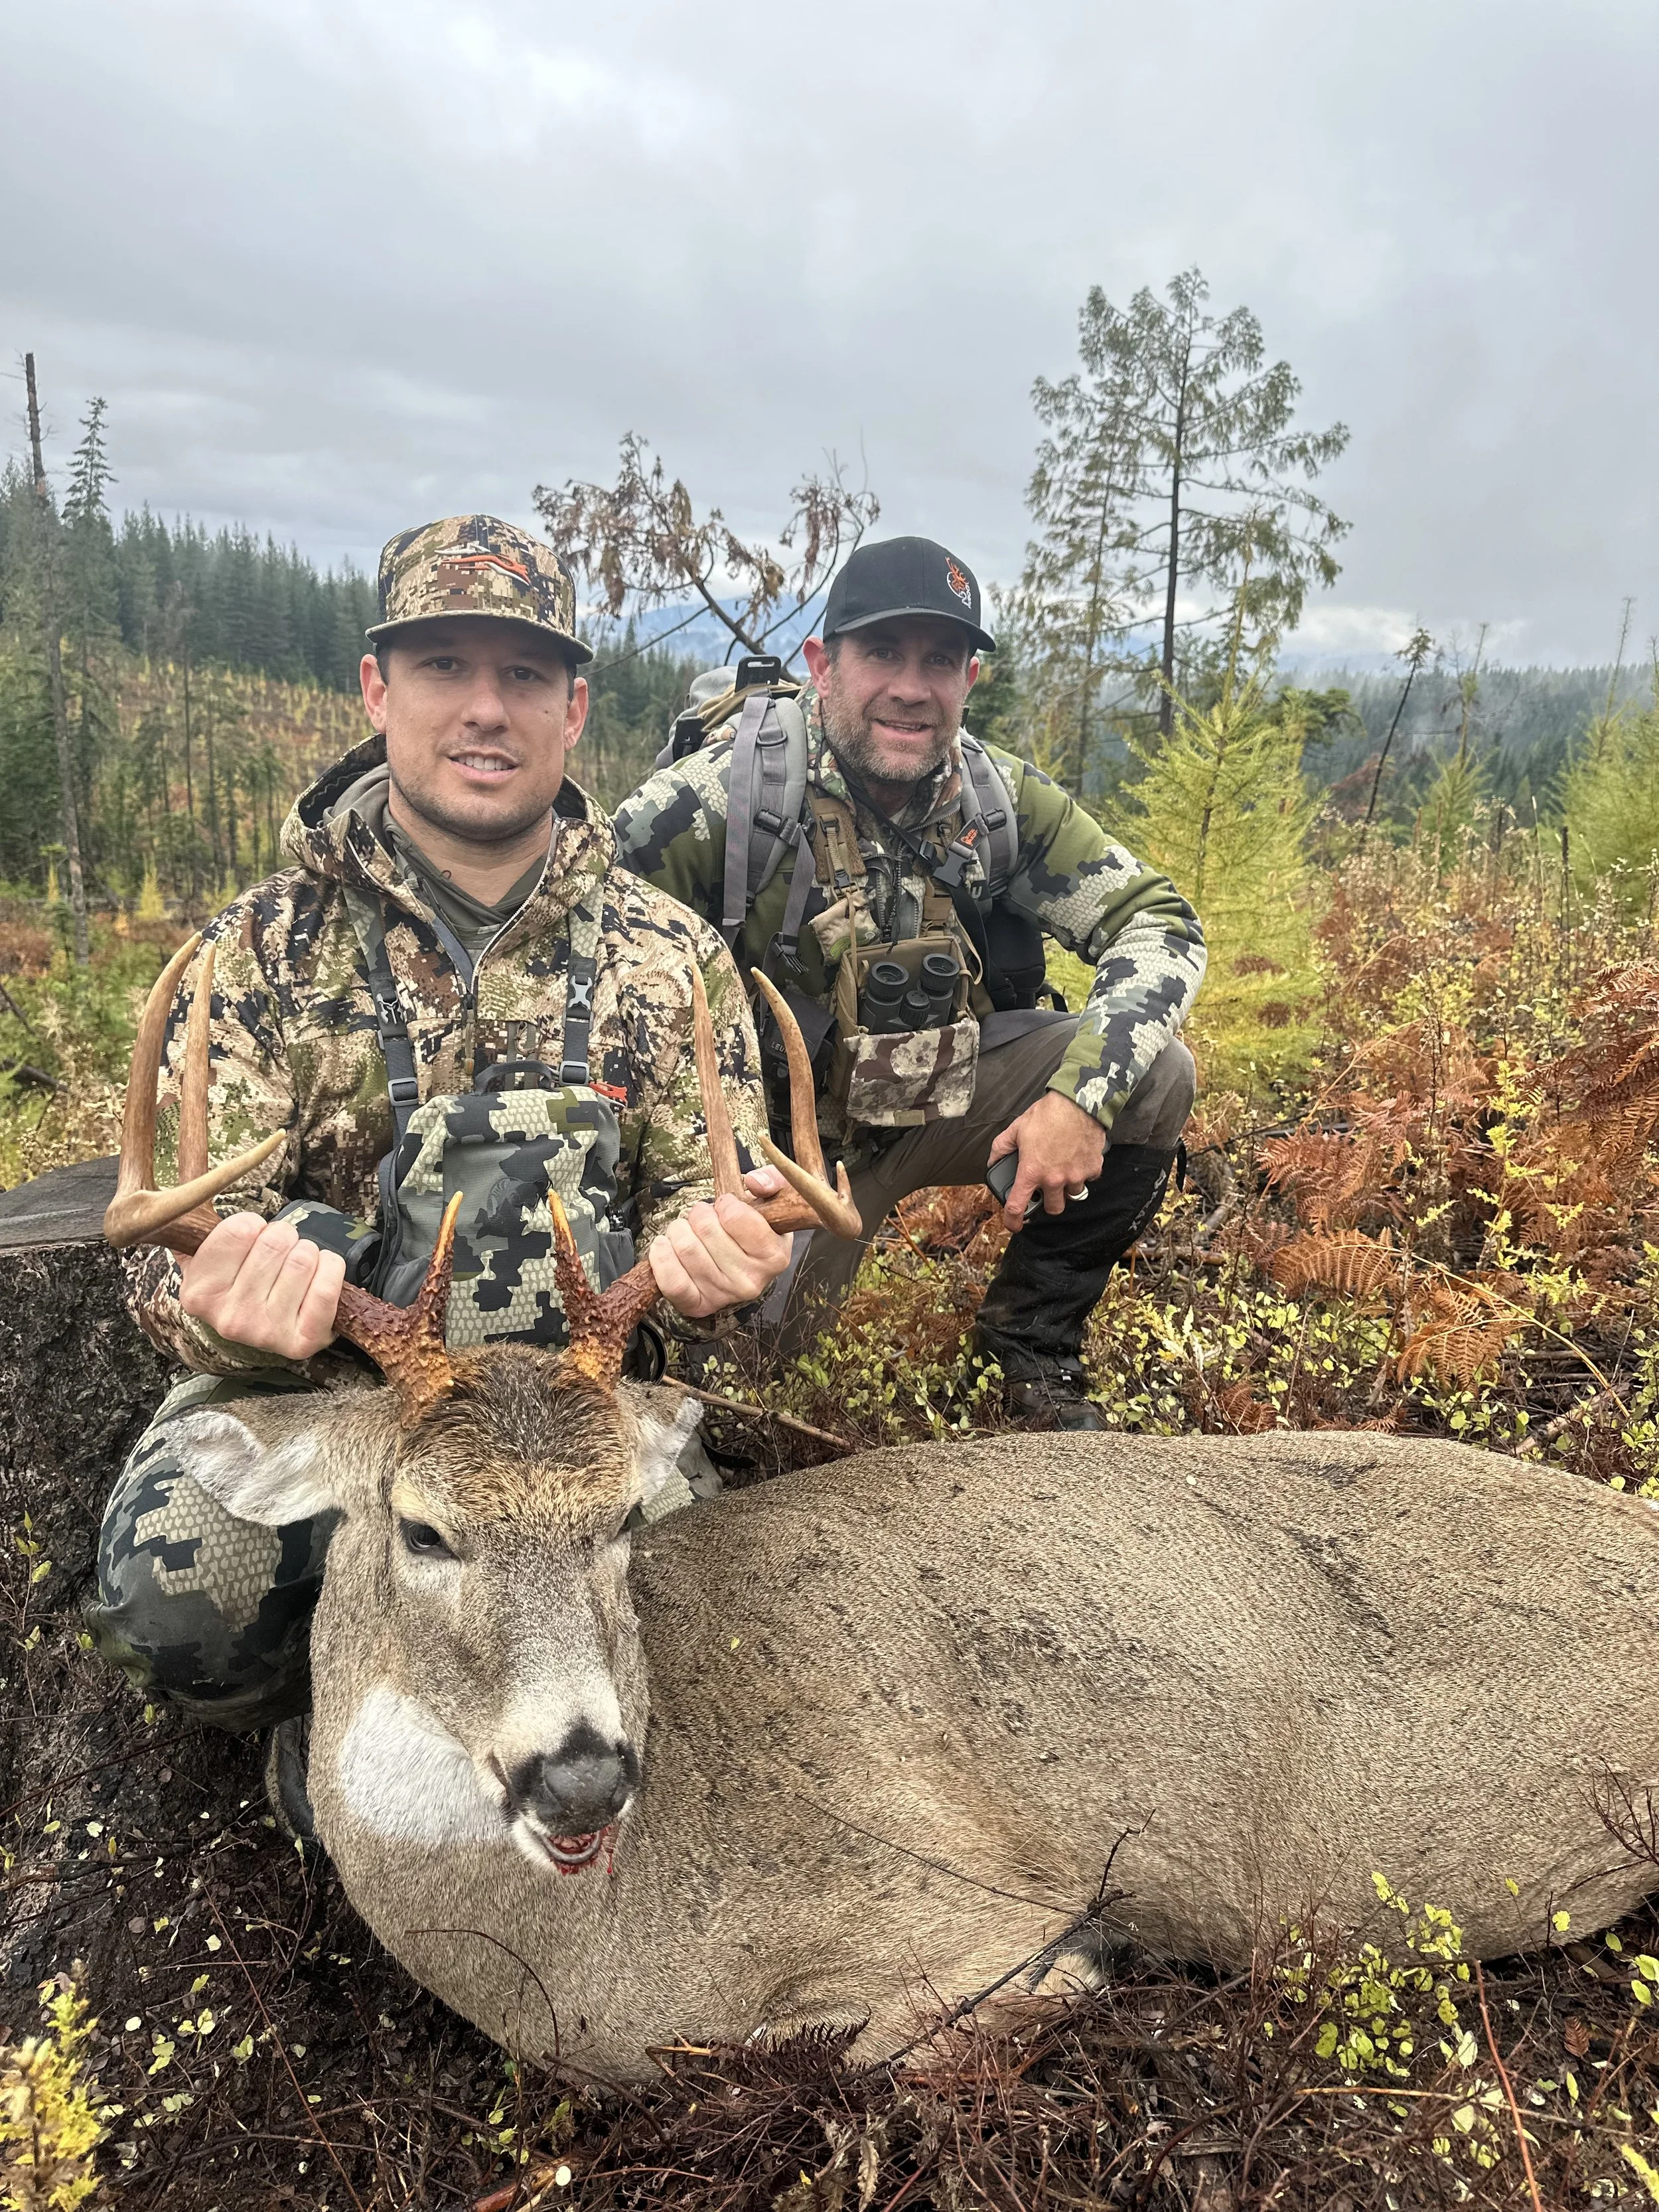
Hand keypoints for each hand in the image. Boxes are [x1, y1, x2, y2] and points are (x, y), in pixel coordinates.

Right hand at [179, 1212, 345, 1360]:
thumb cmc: (236, 1279)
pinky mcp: (302, 1342)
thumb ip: (190, 1218)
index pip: (241, 1228)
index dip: (253, 1225)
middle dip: (283, 1237)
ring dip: (307, 1252)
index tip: (249, 1241)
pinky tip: (318, 1276)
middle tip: (276, 1257)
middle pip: (277, 1240)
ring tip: (293, 1269)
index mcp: (197, 1292)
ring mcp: (265, 1333)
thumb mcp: (204, 1251)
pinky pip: (330, 1283)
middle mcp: (227, 1317)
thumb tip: (177, 1171)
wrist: (260, 1328)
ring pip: (305, 1256)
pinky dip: (331, 1269)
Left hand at [648, 1170, 793, 1317]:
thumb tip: (755, 1182)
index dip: (724, 1203)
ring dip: (679, 1230)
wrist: (744, 1263)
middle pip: (705, 1229)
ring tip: (689, 1231)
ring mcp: (724, 1296)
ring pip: (685, 1248)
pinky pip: (671, 1281)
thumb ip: (772, 1180)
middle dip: (699, 1214)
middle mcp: (751, 1281)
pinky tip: (666, 1245)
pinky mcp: (698, 1305)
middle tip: (705, 1218)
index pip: (734, 1217)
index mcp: (774, 1256)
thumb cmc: (756, 1227)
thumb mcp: (774, 1198)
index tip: (726, 1206)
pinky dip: (662, 1256)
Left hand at [987, 1091, 1105, 1230]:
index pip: (1018, 1206)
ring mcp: (1075, 1176)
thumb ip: (1001, 1148)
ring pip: (1072, 1195)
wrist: (1078, 1103)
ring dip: (1067, 1187)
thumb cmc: (1047, 1115)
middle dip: (1048, 1201)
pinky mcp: (1092, 1168)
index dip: (1013, 1221)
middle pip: (1053, 1208)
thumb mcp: (1016, 1129)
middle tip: (1046, 1187)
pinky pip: (1087, 1179)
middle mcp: (1054, 1179)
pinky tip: (1076, 1158)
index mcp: (1032, 1171)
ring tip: (1063, 1168)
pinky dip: (1082, 1173)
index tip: (1014, 1225)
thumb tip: (993, 1160)